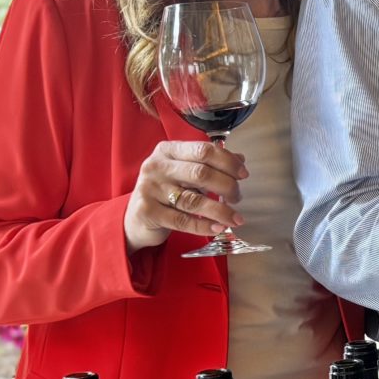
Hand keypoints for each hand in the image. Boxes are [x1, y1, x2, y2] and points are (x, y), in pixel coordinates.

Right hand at [123, 139, 247, 251]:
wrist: (135, 218)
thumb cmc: (165, 191)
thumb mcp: (185, 173)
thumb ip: (209, 164)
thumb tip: (240, 159)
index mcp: (167, 151)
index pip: (203, 150)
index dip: (227, 162)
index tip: (243, 174)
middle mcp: (156, 166)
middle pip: (201, 173)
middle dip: (227, 186)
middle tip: (237, 197)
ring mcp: (150, 189)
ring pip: (194, 200)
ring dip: (221, 211)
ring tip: (236, 219)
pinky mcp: (148, 212)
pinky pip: (183, 221)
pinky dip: (205, 225)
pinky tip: (219, 228)